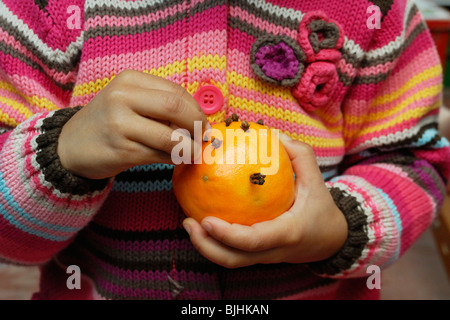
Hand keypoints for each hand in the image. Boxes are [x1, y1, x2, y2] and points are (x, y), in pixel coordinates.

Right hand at [58, 70, 207, 178]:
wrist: (70, 146)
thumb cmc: (108, 122)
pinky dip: (174, 158)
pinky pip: (160, 155)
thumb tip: (200, 121)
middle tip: (203, 138)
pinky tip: (173, 159)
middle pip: (176, 107)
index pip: (176, 92)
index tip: (202, 124)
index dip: (196, 110)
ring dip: (190, 147)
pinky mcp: (122, 150)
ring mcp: (120, 124)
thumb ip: (160, 105)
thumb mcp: (129, 101)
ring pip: (171, 136)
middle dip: (197, 125)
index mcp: (129, 80)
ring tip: (192, 152)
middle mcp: (123, 97)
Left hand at [183, 134, 347, 267]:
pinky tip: (203, 221)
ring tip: (188, 223)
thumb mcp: (316, 179)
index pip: (252, 241)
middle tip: (187, 223)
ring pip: (230, 261)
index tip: (205, 219)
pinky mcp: (259, 257)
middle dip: (206, 246)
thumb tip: (272, 133)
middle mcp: (272, 251)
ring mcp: (264, 258)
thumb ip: (299, 155)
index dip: (226, 235)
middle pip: (233, 259)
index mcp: (287, 234)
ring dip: (205, 246)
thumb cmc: (322, 209)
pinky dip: (215, 242)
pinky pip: (233, 253)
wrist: (333, 240)